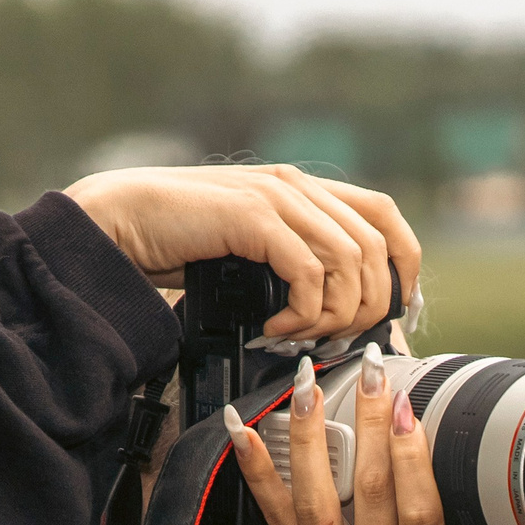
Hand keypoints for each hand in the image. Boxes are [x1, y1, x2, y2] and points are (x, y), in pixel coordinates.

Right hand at [64, 165, 417, 342]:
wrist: (120, 223)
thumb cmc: (179, 244)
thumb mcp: (251, 254)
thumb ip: (293, 264)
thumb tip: (336, 313)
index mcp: (303, 189)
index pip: (384, 214)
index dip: (404, 262)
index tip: (398, 308)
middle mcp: (297, 186)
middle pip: (376, 247)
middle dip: (369, 305)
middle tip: (335, 339)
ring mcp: (276, 197)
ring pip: (349, 262)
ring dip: (332, 314)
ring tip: (298, 337)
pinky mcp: (253, 218)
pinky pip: (308, 274)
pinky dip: (301, 314)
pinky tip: (274, 330)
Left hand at [226, 353, 498, 524]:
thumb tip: (495, 478)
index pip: (418, 512)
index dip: (413, 457)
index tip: (410, 408)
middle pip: (370, 493)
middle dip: (370, 424)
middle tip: (370, 371)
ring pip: (314, 498)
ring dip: (309, 434)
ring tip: (307, 383)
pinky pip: (272, 516)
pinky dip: (254, 469)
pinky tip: (239, 427)